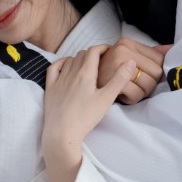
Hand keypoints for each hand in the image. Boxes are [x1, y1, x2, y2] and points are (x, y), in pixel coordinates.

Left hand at [41, 46, 136, 181]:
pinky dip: (62, 63)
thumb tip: (131, 61)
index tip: (110, 50)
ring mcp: (59, 80)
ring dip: (79, 58)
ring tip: (88, 65)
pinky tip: (66, 66)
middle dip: (93, 53)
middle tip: (102, 59)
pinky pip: (54, 68)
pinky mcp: (50, 88)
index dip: (102, 47)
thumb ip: (119, 79)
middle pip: (82, 54)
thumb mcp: (107, 99)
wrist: (62, 133)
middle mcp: (71, 72)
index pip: (93, 51)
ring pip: (69, 60)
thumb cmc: (86, 117)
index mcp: (85, 73)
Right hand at [97, 37, 168, 102]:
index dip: (154, 72)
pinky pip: (137, 95)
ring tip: (128, 89)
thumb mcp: (130, 58)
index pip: (159, 59)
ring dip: (141, 93)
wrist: (85, 85)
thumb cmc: (109, 73)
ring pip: (149, 85)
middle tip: (135, 85)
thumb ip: (152, 54)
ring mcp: (117, 65)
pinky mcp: (113, 82)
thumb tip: (173, 49)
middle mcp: (122, 50)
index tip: (142, 75)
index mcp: (128, 43)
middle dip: (149, 84)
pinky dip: (132, 99)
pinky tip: (122, 95)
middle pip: (156, 73)